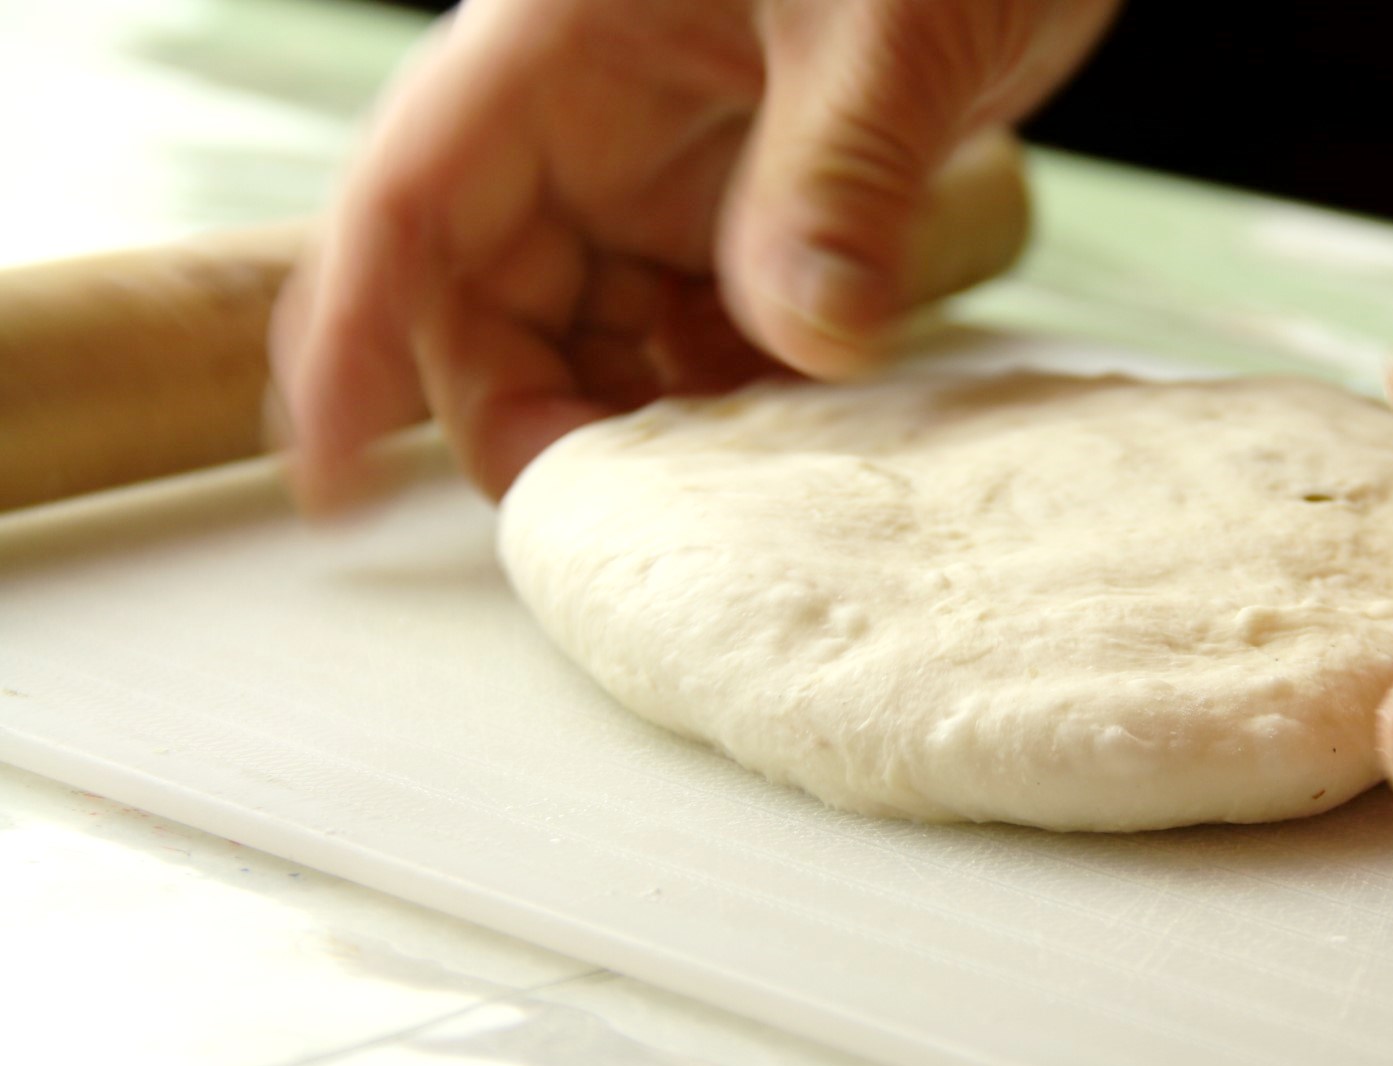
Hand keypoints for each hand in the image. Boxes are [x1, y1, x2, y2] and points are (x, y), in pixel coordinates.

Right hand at [271, 0, 1115, 508]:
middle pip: (487, 294)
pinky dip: (732, 394)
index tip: (331, 472)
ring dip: (635, 417)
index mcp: (559, 39)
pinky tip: (786, 435)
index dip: (351, 338)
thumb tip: (811, 337)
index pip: (408, 199)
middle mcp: (594, 112)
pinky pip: (707, 331)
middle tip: (598, 516)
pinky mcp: (759, 209)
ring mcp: (675, 166)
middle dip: (524, 409)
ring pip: (597, 329)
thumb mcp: (887, 23)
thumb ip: (840, 175)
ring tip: (710, 486)